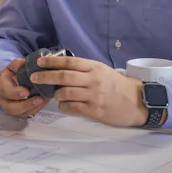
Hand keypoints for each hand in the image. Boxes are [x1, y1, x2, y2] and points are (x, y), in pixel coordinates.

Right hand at [0, 58, 49, 118]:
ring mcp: (10, 108)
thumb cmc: (13, 73)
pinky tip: (43, 102)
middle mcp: (3, 100)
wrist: (13, 82)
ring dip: (33, 108)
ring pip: (20, 114)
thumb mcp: (13, 66)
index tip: (27, 91)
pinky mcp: (19, 113)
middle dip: (25, 105)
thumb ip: (17, 64)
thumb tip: (22, 63)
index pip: (5, 91)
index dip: (15, 93)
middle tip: (39, 99)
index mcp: (1, 86)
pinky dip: (36, 109)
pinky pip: (27, 115)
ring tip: (44, 100)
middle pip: (10, 108)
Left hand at [30, 56, 148, 127]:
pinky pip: (72, 107)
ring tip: (55, 95)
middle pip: (64, 76)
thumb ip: (84, 69)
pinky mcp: (95, 111)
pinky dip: (64, 106)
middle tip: (34, 77)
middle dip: (46, 76)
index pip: (69, 62)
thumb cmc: (117, 85)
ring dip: (56, 94)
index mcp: (95, 67)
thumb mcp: (102, 71)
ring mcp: (94, 96)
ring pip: (66, 93)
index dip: (52, 61)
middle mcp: (94, 80)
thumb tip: (61, 67)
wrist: (137, 102)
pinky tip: (64, 105)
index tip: (40, 62)